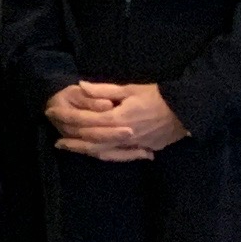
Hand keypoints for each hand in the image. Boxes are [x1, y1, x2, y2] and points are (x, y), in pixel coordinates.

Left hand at [47, 80, 187, 162]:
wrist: (187, 110)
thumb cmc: (158, 96)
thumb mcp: (130, 89)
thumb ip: (104, 91)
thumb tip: (81, 86)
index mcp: (117, 119)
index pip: (87, 122)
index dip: (68, 119)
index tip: (54, 116)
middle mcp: (122, 136)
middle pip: (91, 142)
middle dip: (73, 142)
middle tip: (57, 141)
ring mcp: (133, 145)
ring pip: (104, 152)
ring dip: (86, 150)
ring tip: (71, 148)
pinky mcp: (144, 149)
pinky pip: (120, 156)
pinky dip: (106, 155)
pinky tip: (97, 154)